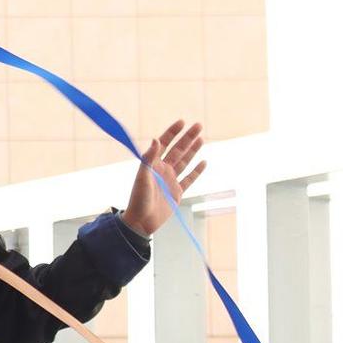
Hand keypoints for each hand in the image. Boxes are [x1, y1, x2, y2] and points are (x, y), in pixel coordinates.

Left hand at [122, 120, 206, 235]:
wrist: (142, 221)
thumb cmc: (139, 198)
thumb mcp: (143, 176)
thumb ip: (149, 158)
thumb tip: (156, 139)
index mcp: (153, 165)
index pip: (164, 144)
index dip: (172, 132)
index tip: (182, 122)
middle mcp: (162, 170)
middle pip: (178, 150)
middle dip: (187, 137)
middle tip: (198, 125)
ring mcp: (171, 181)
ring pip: (185, 162)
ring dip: (193, 150)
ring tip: (201, 138)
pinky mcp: (177, 192)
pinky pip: (189, 179)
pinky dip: (197, 171)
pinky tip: (203, 162)